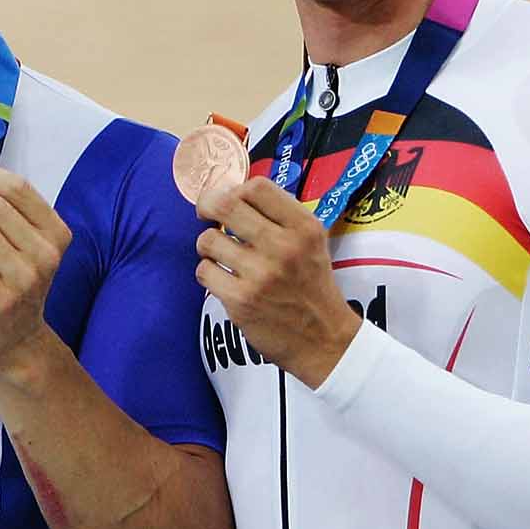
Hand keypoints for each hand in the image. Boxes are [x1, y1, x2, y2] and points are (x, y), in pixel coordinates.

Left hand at [194, 176, 361, 387]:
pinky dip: (209, 273)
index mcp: (304, 228)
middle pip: (225, 205)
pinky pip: (204, 271)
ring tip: (220, 254)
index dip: (234, 189)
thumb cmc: (312, 285)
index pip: (257, 186)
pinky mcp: (241, 300)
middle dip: (207, 206)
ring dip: (207, 245)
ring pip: (208, 239)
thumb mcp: (312, 242)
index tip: (228, 199)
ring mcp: (261, 275)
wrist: (326, 341)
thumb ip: (278, 216)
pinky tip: (223, 279)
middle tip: (206, 214)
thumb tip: (232, 191)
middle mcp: (284, 247)